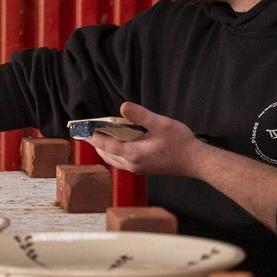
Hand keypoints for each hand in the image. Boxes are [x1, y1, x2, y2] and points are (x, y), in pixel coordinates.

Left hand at [88, 102, 206, 177]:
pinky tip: (119, 143)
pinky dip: (115, 152)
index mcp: (132, 154)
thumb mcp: (161, 124)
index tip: (80, 129)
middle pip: (106, 153)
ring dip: (105, 147)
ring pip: (113, 159)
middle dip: (96, 142)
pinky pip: (122, 161)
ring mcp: (137, 168)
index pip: (104, 144)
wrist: (196, 161)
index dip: (91, 136)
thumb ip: (141, 115)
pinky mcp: (143, 169)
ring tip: (100, 135)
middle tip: (88, 129)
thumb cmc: (180, 143)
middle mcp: (132, 164)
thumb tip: (122, 107)